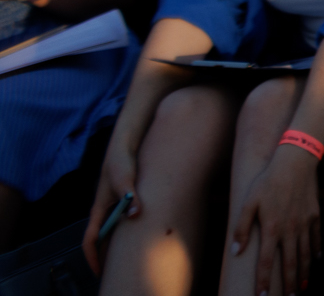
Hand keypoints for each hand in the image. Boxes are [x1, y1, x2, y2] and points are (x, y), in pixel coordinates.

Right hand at [84, 139, 139, 273]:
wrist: (125, 144)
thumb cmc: (121, 160)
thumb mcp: (126, 178)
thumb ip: (130, 196)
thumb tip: (134, 215)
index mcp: (99, 208)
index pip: (90, 239)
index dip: (93, 257)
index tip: (99, 272)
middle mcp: (104, 208)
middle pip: (101, 238)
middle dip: (106, 255)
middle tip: (115, 271)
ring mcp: (113, 204)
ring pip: (112, 230)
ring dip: (116, 244)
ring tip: (128, 258)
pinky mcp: (123, 198)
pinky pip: (122, 220)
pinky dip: (126, 230)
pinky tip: (139, 233)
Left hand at [232, 145, 321, 295]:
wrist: (296, 161)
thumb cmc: (267, 180)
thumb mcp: (248, 201)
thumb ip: (241, 227)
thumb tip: (235, 251)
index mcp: (272, 229)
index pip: (267, 262)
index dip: (264, 281)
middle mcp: (290, 230)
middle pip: (291, 263)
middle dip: (290, 284)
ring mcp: (305, 223)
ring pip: (305, 254)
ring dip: (304, 273)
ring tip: (302, 287)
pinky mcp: (314, 214)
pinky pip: (316, 237)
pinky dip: (316, 250)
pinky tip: (316, 259)